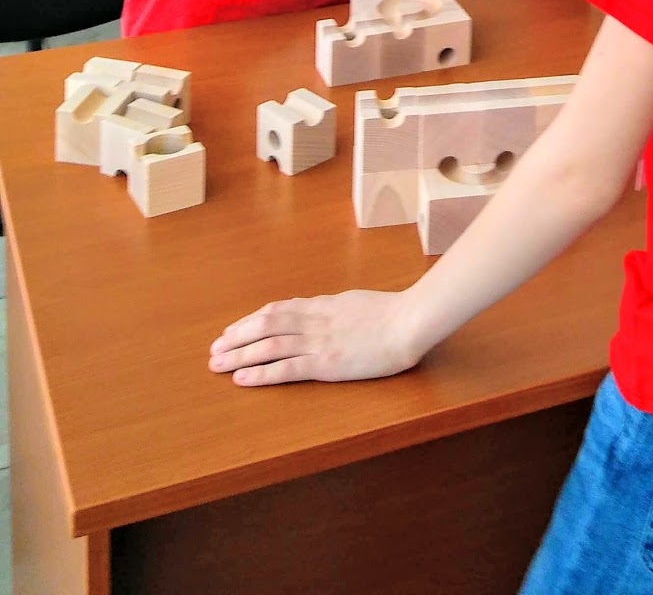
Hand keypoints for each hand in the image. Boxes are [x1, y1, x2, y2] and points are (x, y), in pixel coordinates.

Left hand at [209, 290, 423, 385]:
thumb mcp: (355, 303)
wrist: (409, 322)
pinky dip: (261, 373)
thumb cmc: (391, 313)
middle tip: (215, 349)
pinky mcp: (325, 363)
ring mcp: (317, 341)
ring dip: (239, 354)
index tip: (233, 330)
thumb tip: (320, 309)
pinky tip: (242, 379)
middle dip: (237, 337)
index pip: (278, 310)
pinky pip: (286, 368)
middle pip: (265, 325)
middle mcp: (313, 320)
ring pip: (268, 345)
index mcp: (322, 305)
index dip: (251, 320)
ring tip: (217, 364)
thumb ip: (334, 308)